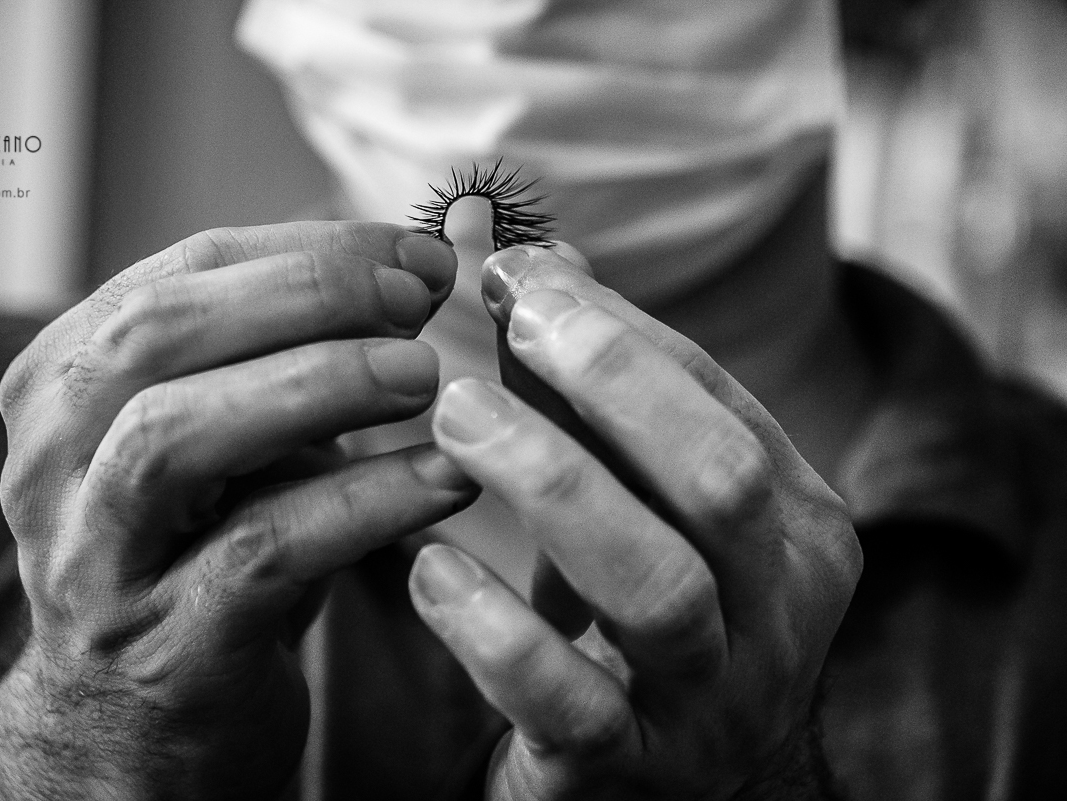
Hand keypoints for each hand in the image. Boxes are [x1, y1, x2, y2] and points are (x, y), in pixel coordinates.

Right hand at [0, 223, 476, 799]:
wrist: (140, 732)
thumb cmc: (205, 560)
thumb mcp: (234, 443)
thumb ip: (292, 359)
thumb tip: (419, 273)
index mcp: (66, 383)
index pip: (183, 274)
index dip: (312, 252)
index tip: (419, 254)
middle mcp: (53, 460)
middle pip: (161, 333)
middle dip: (307, 295)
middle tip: (419, 297)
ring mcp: (91, 556)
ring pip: (179, 432)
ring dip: (318, 385)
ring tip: (423, 376)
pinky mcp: (158, 644)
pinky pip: (261, 549)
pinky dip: (365, 501)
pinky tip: (446, 479)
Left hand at [408, 244, 861, 799]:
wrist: (682, 790)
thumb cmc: (656, 611)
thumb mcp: (650, 499)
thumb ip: (603, 391)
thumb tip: (539, 255)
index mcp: (797, 524)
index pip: (717, 400)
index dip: (617, 326)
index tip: (517, 266)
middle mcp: (776, 609)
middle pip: (714, 477)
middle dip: (609, 380)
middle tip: (505, 317)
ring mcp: (710, 699)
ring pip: (656, 587)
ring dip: (551, 484)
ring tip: (455, 418)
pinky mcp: (623, 769)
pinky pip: (567, 701)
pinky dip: (494, 629)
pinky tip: (427, 570)